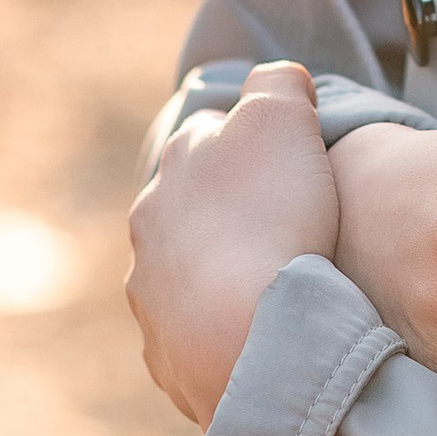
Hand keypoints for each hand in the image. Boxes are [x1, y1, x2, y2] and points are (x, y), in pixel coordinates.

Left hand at [127, 62, 339, 426]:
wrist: (251, 334)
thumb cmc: (273, 217)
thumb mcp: (284, 117)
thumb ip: (278, 82)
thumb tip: (277, 80)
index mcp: (177, 165)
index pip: (208, 133)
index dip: (250, 142)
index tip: (286, 163)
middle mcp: (150, 227)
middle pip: (189, 205)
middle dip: (227, 212)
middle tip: (282, 227)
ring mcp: (150, 296)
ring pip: (182, 274)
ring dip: (217, 274)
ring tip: (270, 289)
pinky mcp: (164, 355)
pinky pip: (188, 336)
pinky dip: (216, 332)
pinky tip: (254, 336)